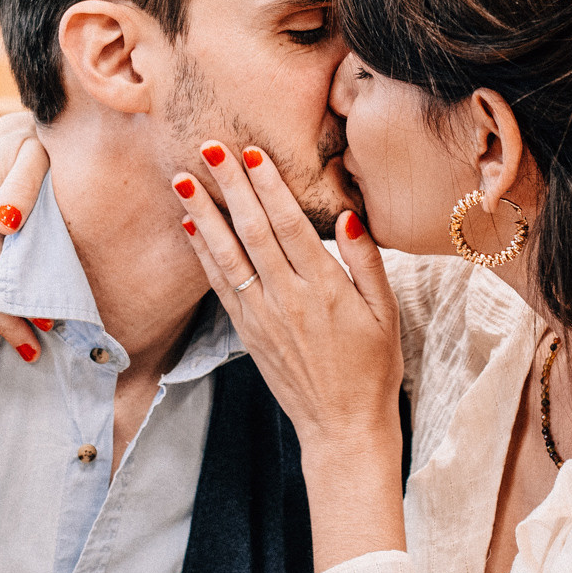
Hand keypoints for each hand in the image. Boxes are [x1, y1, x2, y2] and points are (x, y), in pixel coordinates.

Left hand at [174, 141, 403, 457]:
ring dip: (204, 213)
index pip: (290, 225)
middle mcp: (287, 298)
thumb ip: (366, 262)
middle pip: (253, 230)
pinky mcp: (247, 333)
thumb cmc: (373, 368)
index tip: (252, 152)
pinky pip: (220, 285)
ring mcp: (262, 316)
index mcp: (325, 289)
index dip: (269, 187)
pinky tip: (190, 226)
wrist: (343, 427)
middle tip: (209, 145)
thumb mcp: (387, 314)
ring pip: (227, 254)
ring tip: (184, 178)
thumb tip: (348, 216)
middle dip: (230, 185)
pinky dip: (202, 254)